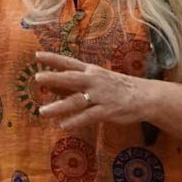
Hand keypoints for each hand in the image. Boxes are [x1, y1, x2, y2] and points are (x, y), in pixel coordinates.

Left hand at [34, 52, 150, 131]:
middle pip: (71, 78)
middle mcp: (95, 81)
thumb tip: (51, 86)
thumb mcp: (96, 81)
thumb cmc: (117, 88)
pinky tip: (64, 125)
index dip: (53, 59)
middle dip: (54, 77)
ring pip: (77, 100)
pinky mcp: (107, 111)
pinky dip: (76, 121)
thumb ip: (74, 84)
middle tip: (37, 78)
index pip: (69, 63)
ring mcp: (101, 96)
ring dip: (59, 106)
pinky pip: (89, 116)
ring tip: (43, 112)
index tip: (37, 56)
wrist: (144, 96)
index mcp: (92, 71)